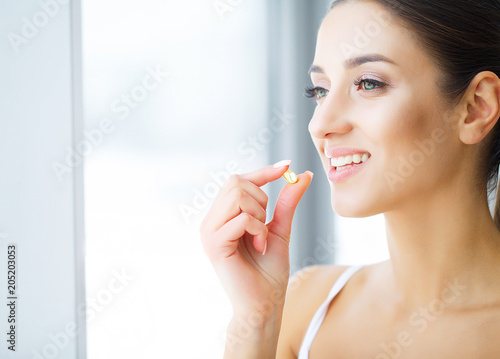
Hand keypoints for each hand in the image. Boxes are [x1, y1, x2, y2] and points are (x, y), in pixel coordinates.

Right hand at [200, 162, 312, 318]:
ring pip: (237, 196)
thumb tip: (302, 175)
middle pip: (236, 182)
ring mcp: (209, 231)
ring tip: (261, 237)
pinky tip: (259, 246)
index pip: (237, 180)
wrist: (264, 304)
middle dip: (261, 199)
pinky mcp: (214, 244)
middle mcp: (210, 220)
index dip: (263, 171)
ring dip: (259, 215)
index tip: (287, 165)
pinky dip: (258, 229)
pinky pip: (241, 218)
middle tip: (265, 225)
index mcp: (222, 216)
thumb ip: (287, 202)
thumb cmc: (268, 271)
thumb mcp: (280, 229)